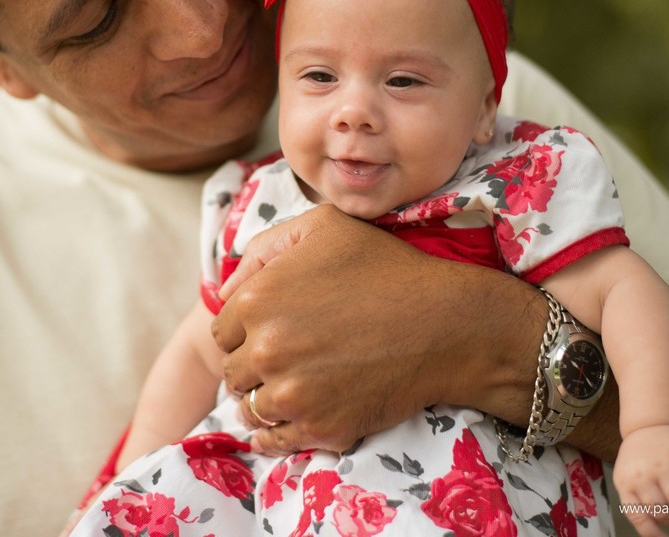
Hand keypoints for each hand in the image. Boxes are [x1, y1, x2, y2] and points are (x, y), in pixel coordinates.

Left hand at [211, 205, 541, 454]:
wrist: (445, 324)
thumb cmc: (386, 268)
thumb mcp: (323, 227)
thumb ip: (266, 247)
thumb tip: (228, 286)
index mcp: (258, 300)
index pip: (224, 332)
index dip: (246, 332)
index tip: (272, 333)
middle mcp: (265, 349)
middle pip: (233, 373)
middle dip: (253, 367)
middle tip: (285, 361)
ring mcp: (291, 393)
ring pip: (249, 409)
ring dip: (263, 401)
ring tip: (292, 388)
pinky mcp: (319, 428)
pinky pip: (273, 441)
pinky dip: (275, 434)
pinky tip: (292, 417)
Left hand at [614, 424, 668, 536]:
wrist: (651, 425)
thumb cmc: (643, 460)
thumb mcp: (629, 478)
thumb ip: (638, 502)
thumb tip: (655, 536)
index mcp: (626, 482)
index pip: (638, 515)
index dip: (652, 533)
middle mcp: (643, 473)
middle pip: (664, 511)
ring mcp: (664, 462)